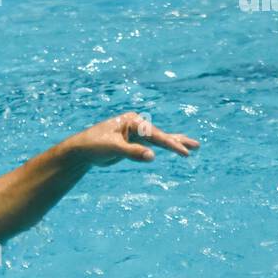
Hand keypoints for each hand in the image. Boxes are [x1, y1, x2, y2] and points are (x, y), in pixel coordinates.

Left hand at [68, 112, 199, 167]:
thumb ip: (132, 152)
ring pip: (159, 140)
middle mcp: (136, 126)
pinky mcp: (133, 143)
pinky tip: (174, 148)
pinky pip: (152, 146)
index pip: (155, 135)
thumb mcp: (113, 148)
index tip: (184, 153)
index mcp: (132, 122)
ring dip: (174, 143)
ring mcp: (135, 134)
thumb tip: (152, 156)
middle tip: (196, 147)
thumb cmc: (94, 145)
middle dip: (178, 141)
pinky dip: (164, 148)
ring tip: (193, 147)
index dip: (170, 144)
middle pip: (161, 135)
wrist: (81, 150)